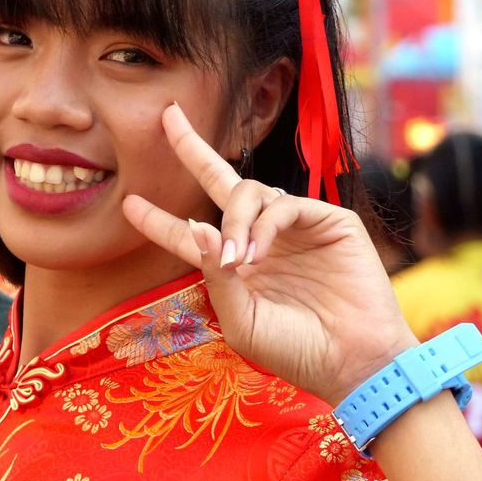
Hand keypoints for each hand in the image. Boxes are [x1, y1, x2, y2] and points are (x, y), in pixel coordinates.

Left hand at [122, 103, 417, 406]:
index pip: (189, 234)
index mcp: (235, 267)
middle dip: (192, 148)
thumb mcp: (241, 322)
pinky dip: (264, 224)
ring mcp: (294, 227)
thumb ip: (216, 276)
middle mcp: (260, 238)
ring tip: (238, 258)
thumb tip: (195, 225)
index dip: (158, 220)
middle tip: (167, 116)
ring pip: (250, 191)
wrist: (353, 364)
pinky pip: (284, 205)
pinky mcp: (328, 221)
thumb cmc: (295, 352)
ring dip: (234, 219)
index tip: (128, 204)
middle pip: (219, 180)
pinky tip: (258, 252)